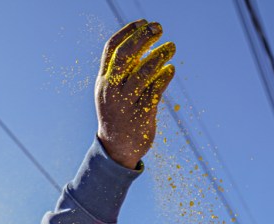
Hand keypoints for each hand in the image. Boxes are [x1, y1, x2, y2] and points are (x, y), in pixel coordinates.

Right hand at [95, 20, 175, 167]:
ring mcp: (125, 104)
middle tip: (159, 28)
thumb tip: (142, 45)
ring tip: (171, 47)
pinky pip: (155, 91)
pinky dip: (165, 77)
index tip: (143, 23)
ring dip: (159, 56)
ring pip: (143, 73)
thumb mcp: (113, 93)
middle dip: (143, 38)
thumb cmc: (118, 116)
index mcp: (103, 82)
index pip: (111, 49)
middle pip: (125, 56)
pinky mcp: (140, 116)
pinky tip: (171, 69)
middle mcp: (111, 91)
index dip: (127, 32)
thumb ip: (123, 72)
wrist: (117, 150)